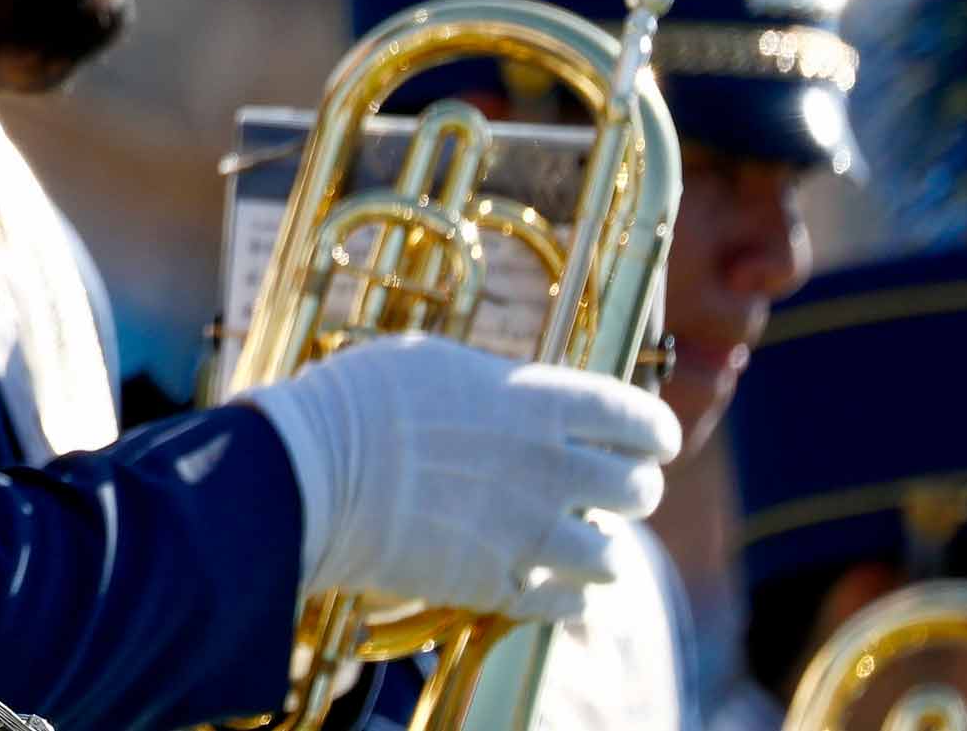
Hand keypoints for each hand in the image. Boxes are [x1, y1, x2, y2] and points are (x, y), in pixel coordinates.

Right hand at [238, 334, 678, 624]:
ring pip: (613, 558)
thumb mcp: (433, 361)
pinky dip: (566, 598)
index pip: (639, 420)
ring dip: (602, 551)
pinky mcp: (494, 585)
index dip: (653, 433)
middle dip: (632, 490)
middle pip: (640, 491)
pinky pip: (565, 605)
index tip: (650, 440)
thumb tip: (518, 397)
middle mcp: (549, 470)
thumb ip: (496, 385)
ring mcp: (526, 534)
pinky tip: (551, 587)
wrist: (312, 473)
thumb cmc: (358, 400)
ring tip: (579, 545)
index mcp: (539, 404)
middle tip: (610, 489)